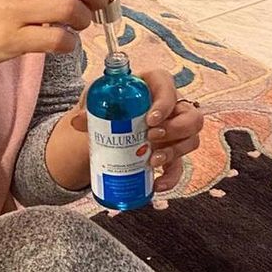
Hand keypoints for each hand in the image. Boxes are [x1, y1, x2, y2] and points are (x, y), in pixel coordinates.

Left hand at [69, 68, 203, 193]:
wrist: (104, 124)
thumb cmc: (106, 104)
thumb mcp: (97, 101)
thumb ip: (90, 107)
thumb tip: (79, 121)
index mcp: (154, 86)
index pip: (168, 87)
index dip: (165, 103)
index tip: (150, 119)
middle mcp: (171, 108)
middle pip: (192, 116)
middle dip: (175, 129)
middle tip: (151, 137)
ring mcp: (174, 131)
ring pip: (192, 140)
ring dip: (174, 152)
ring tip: (151, 160)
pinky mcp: (171, 152)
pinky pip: (179, 166)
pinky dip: (171, 178)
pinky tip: (157, 184)